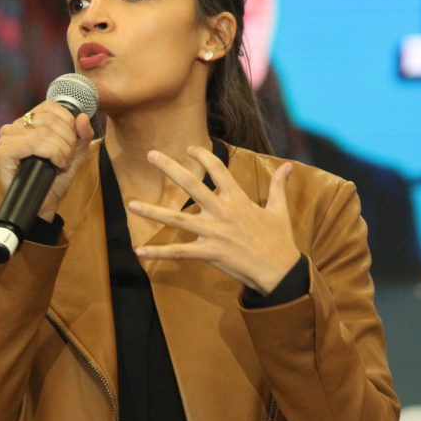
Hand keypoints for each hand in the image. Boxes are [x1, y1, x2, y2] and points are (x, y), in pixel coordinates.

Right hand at [0, 101, 94, 219]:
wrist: (42, 205)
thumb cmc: (54, 179)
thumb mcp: (74, 154)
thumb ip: (82, 135)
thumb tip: (83, 116)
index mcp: (28, 122)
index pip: (50, 107)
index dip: (68, 122)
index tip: (73, 142)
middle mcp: (14, 127)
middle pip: (50, 120)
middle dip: (68, 140)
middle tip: (68, 158)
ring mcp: (6, 139)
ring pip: (44, 132)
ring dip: (62, 150)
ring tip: (62, 164)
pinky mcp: (3, 152)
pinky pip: (35, 144)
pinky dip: (52, 154)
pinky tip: (55, 165)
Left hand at [128, 146, 299, 293]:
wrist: (280, 271)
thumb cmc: (279, 240)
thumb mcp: (280, 210)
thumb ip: (278, 186)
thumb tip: (288, 166)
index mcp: (238, 199)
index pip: (217, 169)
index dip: (202, 156)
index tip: (189, 148)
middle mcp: (223, 211)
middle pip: (192, 185)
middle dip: (170, 168)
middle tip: (151, 154)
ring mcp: (214, 232)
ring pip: (178, 219)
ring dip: (153, 211)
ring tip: (131, 204)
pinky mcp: (210, 253)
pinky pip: (180, 252)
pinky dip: (159, 252)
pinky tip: (140, 251)